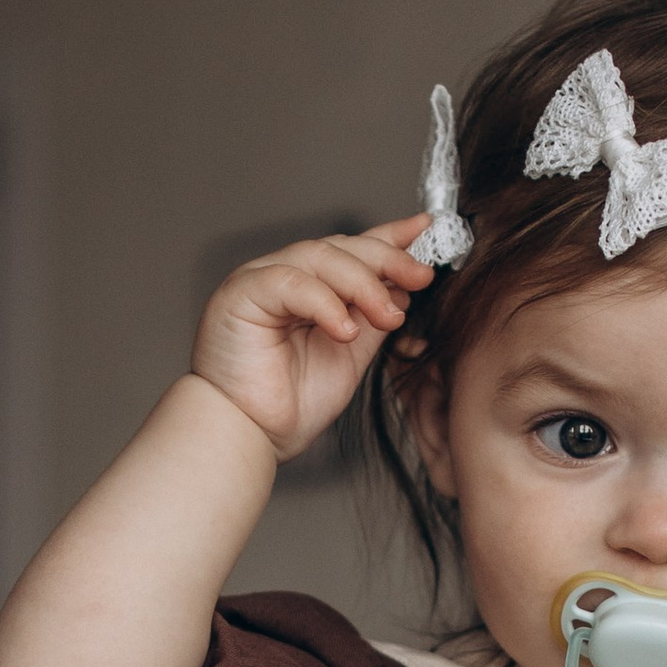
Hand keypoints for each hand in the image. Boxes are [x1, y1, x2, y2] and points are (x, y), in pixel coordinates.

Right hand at [191, 220, 434, 462]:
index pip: (351, 250)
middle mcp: (281, 276)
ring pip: (319, 257)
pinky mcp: (241, 293)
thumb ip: (372, 319)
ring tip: (386, 316)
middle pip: (339, 248)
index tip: (425, 229)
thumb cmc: (290, 405)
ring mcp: (258, 280)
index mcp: (307, 288)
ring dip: (362, 284)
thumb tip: (404, 289)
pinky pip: (291, 283)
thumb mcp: (350, 355)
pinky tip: (345, 329)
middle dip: (385, 259)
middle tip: (420, 278)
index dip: (389, 237)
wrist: (252, 437)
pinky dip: (325, 303)